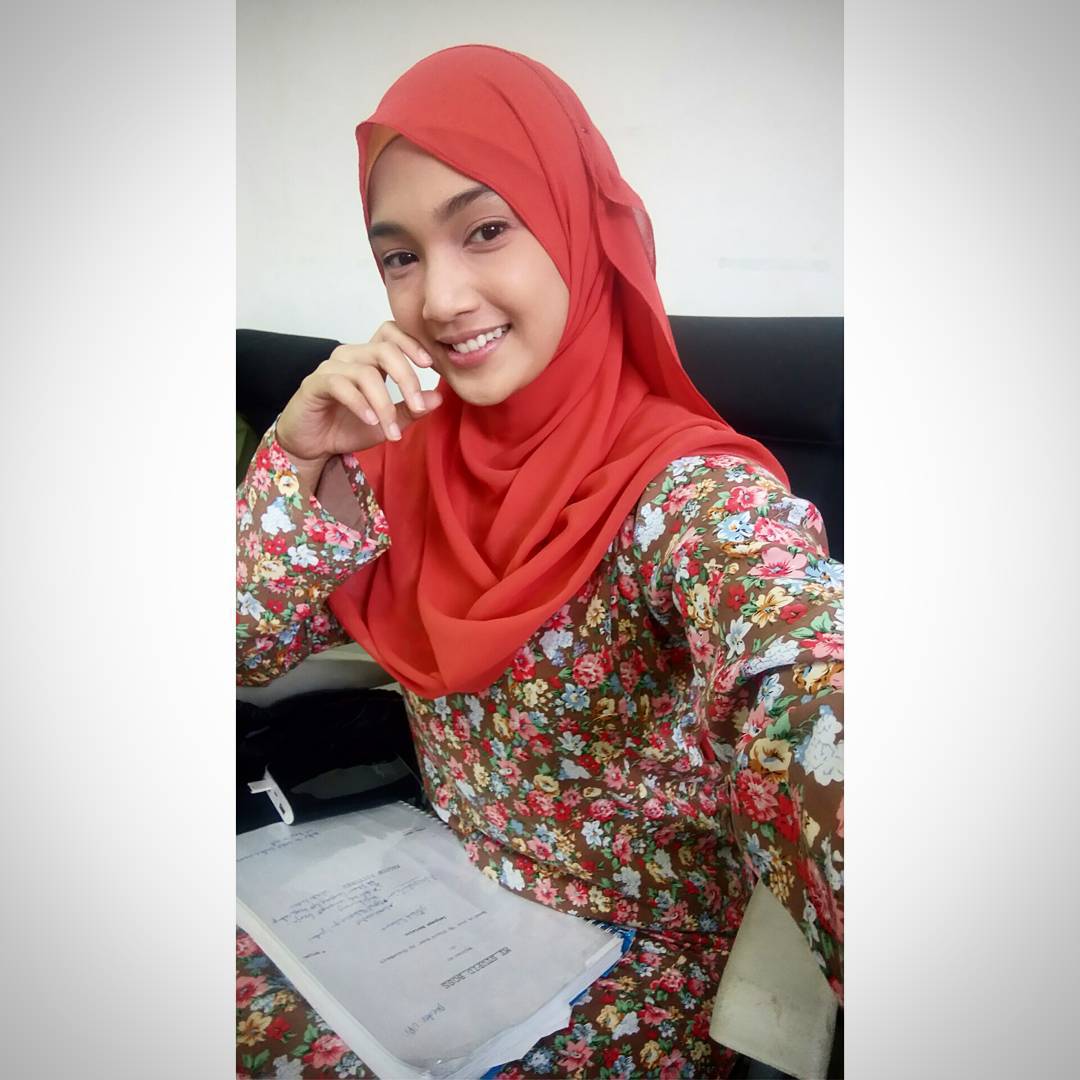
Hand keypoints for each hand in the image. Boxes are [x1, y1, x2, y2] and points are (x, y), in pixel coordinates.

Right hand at [275, 323, 443, 466]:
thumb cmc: (347, 427)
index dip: (412, 342)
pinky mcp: (314, 384)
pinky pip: (341, 385)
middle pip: (385, 349)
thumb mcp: (387, 422)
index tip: (431, 364)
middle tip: (416, 405)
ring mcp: (331, 368)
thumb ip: (410, 410)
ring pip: (366, 373)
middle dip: (406, 377)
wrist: (313, 445)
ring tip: (391, 431)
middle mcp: (351, 356)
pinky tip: (370, 420)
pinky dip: (360, 403)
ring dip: (384, 404)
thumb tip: (437, 397)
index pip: (391, 333)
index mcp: (370, 358)